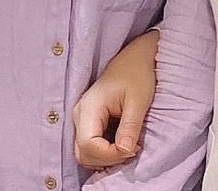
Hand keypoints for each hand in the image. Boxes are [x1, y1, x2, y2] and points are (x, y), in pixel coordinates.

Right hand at [73, 30, 157, 169]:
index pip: (88, 145)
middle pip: (82, 153)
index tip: (132, 150)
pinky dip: (103, 152)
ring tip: (128, 147)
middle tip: (131, 150)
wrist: (136, 58)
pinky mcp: (87, 120)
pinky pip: (89, 145)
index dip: (109, 155)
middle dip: (107, 159)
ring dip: (105, 157)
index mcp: (89, 107)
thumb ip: (129, 128)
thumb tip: (124, 153)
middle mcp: (79, 114)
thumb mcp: (138, 101)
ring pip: (83, 152)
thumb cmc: (138, 75)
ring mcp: (81, 118)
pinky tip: (121, 144)